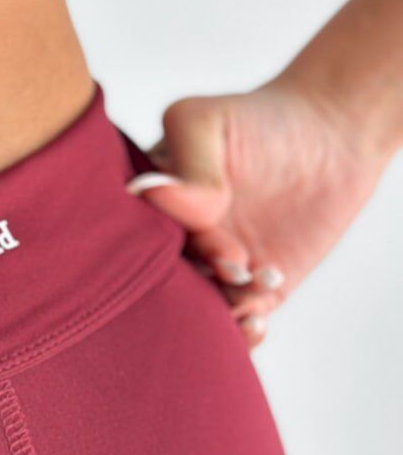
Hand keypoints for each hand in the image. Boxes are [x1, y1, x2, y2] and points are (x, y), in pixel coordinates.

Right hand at [125, 78, 391, 347]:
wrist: (332, 135)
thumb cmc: (259, 120)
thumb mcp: (208, 121)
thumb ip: (186, 161)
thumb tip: (156, 197)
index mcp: (145, 207)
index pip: (122, 244)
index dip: (146, 252)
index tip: (193, 236)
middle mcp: (171, 243)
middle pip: (154, 287)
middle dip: (189, 288)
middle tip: (234, 264)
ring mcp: (210, 271)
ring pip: (193, 314)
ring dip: (219, 314)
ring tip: (254, 284)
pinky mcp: (251, 291)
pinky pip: (234, 327)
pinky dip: (241, 334)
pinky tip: (258, 317)